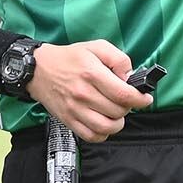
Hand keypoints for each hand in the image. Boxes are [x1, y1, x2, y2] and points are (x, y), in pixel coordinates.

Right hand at [30, 38, 153, 142]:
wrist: (38, 70)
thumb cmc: (68, 58)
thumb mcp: (96, 47)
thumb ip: (118, 58)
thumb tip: (130, 76)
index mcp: (92, 73)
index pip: (124, 94)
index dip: (140, 99)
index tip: (144, 98)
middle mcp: (83, 93)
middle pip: (118, 111)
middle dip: (128, 107)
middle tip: (125, 101)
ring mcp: (75, 109)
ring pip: (106, 128)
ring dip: (117, 123)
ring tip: (116, 113)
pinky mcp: (68, 120)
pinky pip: (91, 136)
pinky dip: (102, 134)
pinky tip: (103, 122)